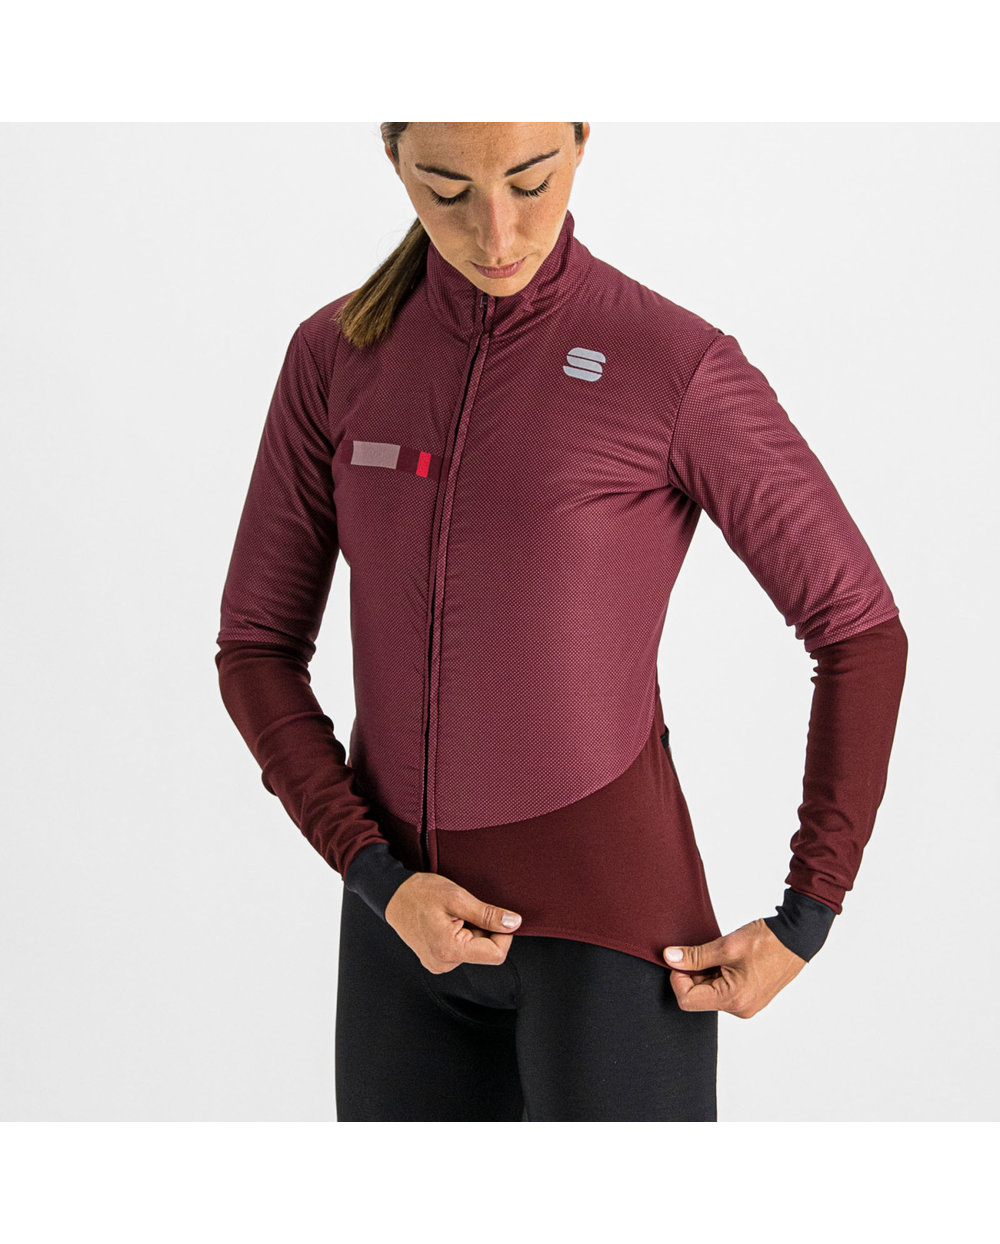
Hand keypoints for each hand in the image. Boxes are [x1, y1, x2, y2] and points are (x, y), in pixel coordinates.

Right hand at [384, 871, 521, 974]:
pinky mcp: (436, 959)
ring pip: (474, 950)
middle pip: (485, 952)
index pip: (496, 954)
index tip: (497, 916)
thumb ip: (488, 914)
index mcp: (449, 951)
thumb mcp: (458, 898)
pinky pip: (461, 950)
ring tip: (453, 914)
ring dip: (472, 931)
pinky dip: (462, 934)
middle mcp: (443, 964)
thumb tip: (514, 923)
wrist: (392, 894)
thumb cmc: (420, 893)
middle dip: (484, 929)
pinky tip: (448, 921)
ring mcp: (438, 964)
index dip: (504, 934)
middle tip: (465, 910)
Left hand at [662, 918, 805, 1017]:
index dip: (678, 978)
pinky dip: (718, 975)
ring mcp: (746, 1005)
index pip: (687, 1000)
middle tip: (703, 952)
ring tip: (720, 954)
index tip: (681, 958)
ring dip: (706, 973)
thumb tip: (670, 958)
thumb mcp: (726, 946)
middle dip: (693, 974)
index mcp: (733, 1000)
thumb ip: (695, 956)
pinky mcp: (750, 998)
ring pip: (710, 993)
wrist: (797, 938)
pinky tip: (728, 959)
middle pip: (698, 997)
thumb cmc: (766, 942)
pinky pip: (724, 991)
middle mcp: (740, 1009)